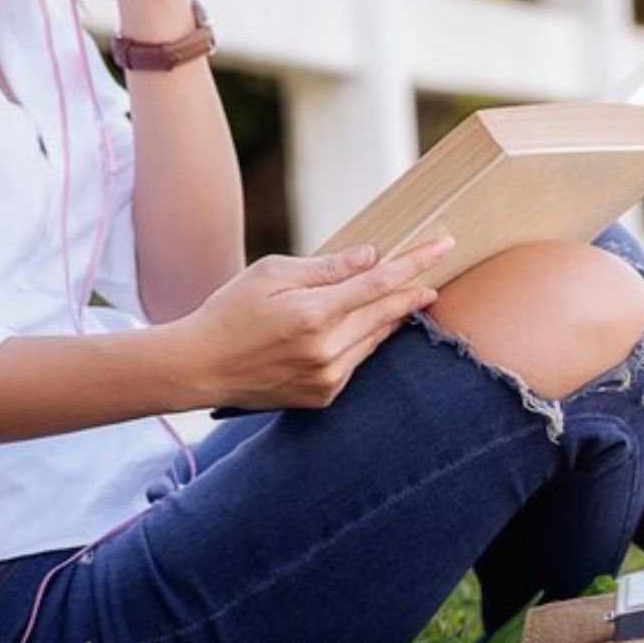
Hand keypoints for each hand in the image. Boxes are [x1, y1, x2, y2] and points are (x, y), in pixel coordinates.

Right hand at [169, 238, 453, 409]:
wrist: (199, 368)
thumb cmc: (230, 311)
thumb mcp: (272, 274)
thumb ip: (327, 268)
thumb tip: (372, 257)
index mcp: (313, 315)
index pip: (380, 284)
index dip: (415, 263)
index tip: (444, 246)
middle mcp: (327, 351)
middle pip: (387, 312)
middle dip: (414, 289)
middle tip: (436, 270)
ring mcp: (328, 378)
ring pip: (376, 338)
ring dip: (392, 315)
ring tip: (407, 293)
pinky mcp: (324, 396)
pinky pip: (358, 360)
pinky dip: (365, 338)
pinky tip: (366, 324)